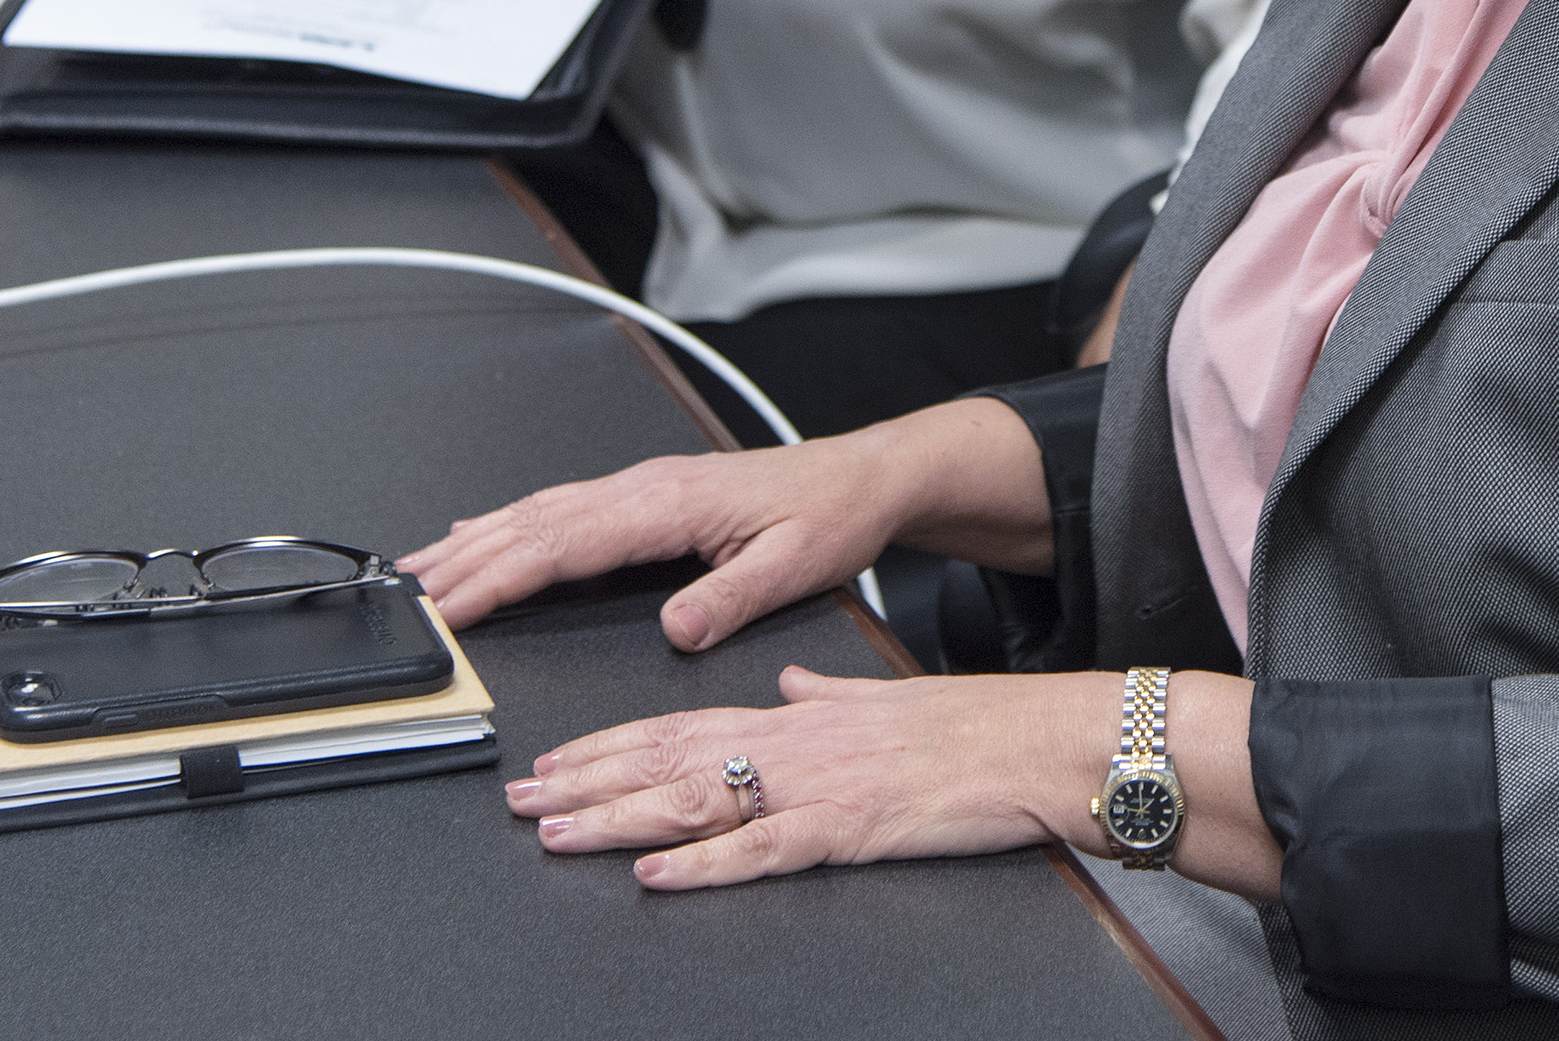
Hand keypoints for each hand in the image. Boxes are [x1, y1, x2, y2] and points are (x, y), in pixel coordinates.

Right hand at [403, 432, 907, 647]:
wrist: (864, 477)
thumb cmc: (832, 517)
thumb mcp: (797, 567)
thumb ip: (732, 599)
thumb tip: (677, 630)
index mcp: (670, 504)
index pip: (565, 545)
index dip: (501, 576)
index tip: (452, 605)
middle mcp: (646, 488)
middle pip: (536, 524)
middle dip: (467, 561)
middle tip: (410, 597)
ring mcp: (643, 487)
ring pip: (541, 511)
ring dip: (479, 540)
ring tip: (424, 570)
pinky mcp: (650, 495)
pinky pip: (564, 507)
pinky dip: (512, 523)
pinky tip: (483, 534)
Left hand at [505, 663, 1108, 888]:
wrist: (1037, 740)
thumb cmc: (971, 726)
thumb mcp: (885, 697)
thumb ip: (831, 692)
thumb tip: (796, 682)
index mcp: (797, 717)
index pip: (682, 726)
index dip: (611, 743)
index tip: (556, 757)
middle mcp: (793, 743)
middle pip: (668, 761)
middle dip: (587, 780)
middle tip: (521, 797)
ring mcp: (817, 786)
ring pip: (697, 801)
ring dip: (618, 819)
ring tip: (556, 832)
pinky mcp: (848, 829)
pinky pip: (763, 850)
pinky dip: (705, 865)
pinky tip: (658, 876)